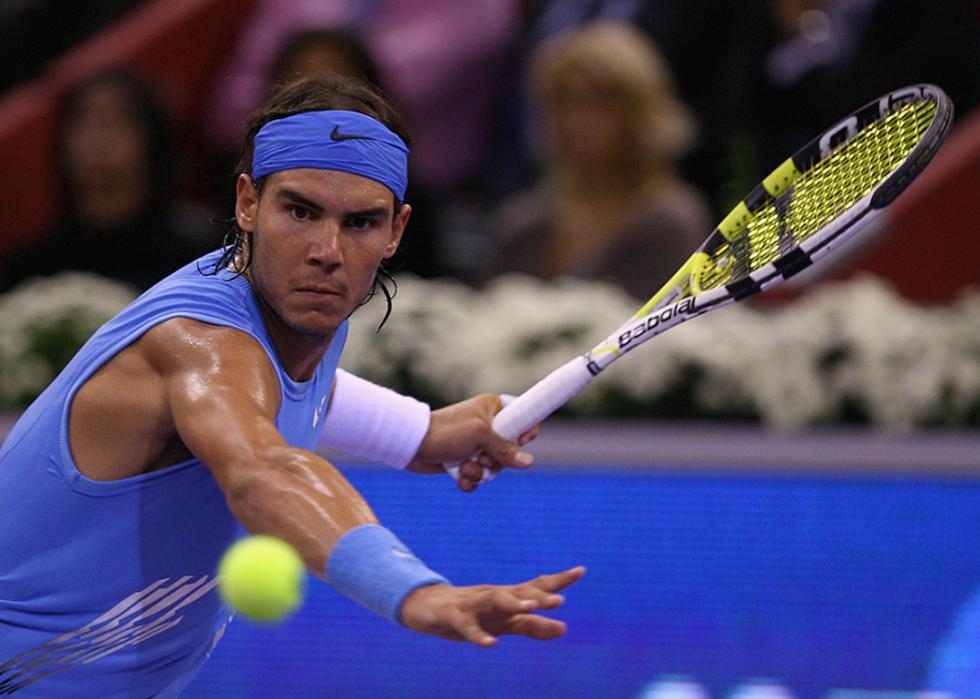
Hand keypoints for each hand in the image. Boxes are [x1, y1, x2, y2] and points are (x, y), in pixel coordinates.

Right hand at [399, 566, 585, 646]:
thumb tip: (565, 628)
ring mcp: (472, 604)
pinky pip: (466, 626)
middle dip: (539, 596)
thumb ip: (532, 626)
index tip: (581, 570)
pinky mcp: (452, 616)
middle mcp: (493, 596)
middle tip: (561, 600)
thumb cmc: (471, 614)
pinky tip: (490, 645)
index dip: (558, 580)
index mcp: (507, 597)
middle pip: (518, 592)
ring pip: (494, 600)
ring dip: (511, 603)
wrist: (426, 606)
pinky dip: (478, 635)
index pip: (536, 586)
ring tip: (530, 608)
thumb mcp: (503, 623)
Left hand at [406, 394, 538, 491]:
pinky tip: (458, 477)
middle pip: (510, 451)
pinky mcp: (464, 461)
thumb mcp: (480, 436)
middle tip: (482, 457)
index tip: (520, 441)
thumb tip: (528, 462)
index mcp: (493, 409)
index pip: (522, 417)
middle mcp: (487, 427)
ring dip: (480, 472)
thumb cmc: (446, 432)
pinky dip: (469, 480)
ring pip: (494, 467)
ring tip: (464, 467)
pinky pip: (478, 477)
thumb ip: (505, 449)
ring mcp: (475, 445)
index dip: (525, 432)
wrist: (411, 444)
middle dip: (495, 461)